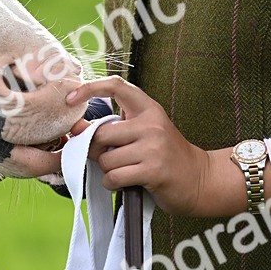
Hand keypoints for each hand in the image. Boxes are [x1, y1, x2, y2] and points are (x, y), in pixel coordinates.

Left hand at [65, 76, 223, 216]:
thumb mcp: (144, 132)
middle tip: (109, 158)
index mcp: (148, 109)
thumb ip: (114, 128)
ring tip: (124, 171)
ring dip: (107, 170)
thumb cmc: (165, 156)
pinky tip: (125, 183)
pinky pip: (114, 177)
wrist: (200, 179)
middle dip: (97, 150)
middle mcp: (151, 124)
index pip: (116, 86)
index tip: (70, 98)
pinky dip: (112, 183)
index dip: (90, 88)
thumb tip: (76, 128)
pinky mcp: (153, 171)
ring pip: (106, 159)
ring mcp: (153, 147)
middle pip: (101, 134)